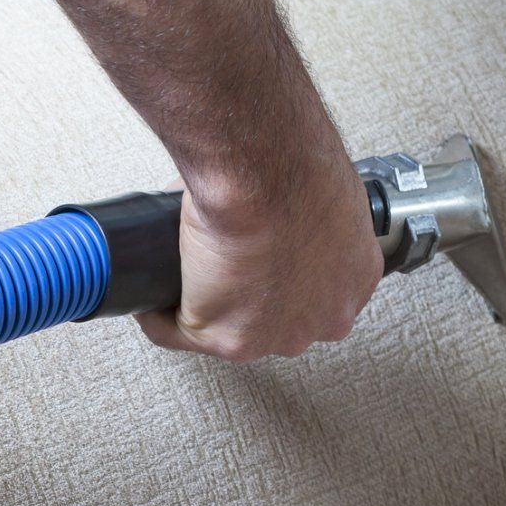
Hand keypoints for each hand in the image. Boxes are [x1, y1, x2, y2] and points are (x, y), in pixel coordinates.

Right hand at [135, 144, 383, 362]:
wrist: (264, 173)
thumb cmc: (294, 165)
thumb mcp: (322, 189)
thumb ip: (306, 211)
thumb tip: (269, 199)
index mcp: (353, 277)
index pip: (317, 291)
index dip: (283, 274)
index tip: (258, 261)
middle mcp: (325, 316)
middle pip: (279, 320)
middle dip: (249, 298)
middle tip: (219, 266)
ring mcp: (279, 335)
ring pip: (231, 330)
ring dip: (206, 308)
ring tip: (183, 277)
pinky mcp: (231, 340)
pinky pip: (180, 333)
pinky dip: (159, 316)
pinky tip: (152, 298)